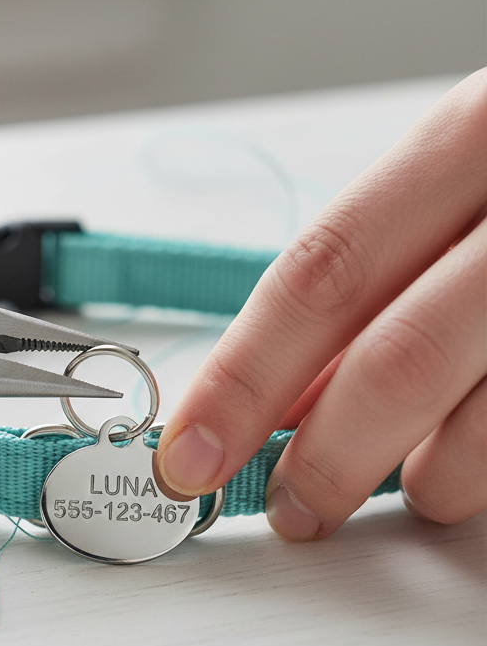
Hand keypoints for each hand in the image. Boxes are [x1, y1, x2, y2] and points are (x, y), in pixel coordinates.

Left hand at [157, 70, 486, 538]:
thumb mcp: (454, 189)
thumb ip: (366, 285)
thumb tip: (275, 402)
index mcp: (473, 136)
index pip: (321, 274)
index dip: (243, 377)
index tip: (188, 453)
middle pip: (398, 361)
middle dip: (325, 458)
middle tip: (289, 509)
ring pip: (485, 430)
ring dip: (427, 481)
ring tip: (413, 483)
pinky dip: (481, 469)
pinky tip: (468, 458)